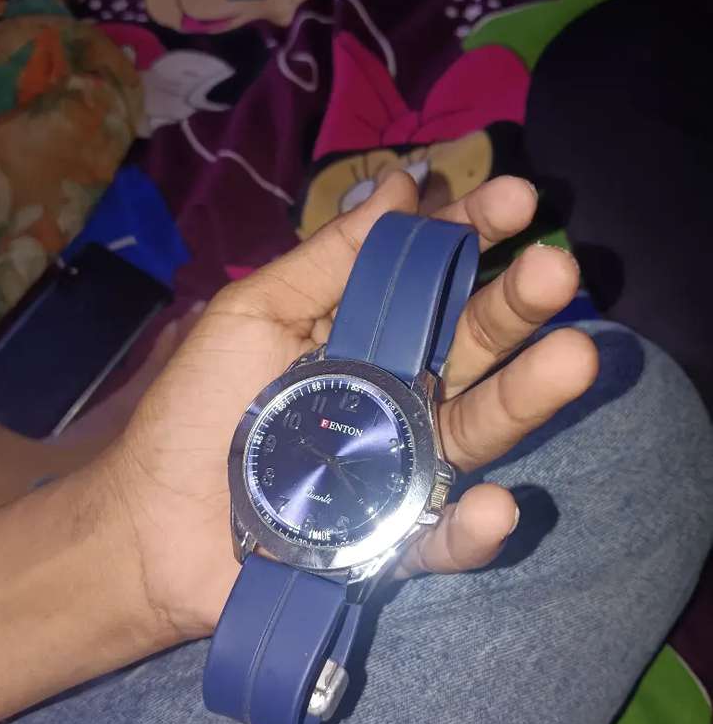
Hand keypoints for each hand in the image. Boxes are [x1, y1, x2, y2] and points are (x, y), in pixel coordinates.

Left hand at [109, 174, 597, 641]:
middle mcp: (397, 395)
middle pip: (471, 348)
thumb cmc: (194, 412)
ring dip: (527, 399)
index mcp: (364, 336)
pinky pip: (438, 538)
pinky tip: (493, 505)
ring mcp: (400, 469)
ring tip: (573, 359)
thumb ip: (325, 258)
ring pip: (476, 431)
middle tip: (557, 268)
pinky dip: (468, 530)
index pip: (434, 280)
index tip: (518, 197)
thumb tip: (399, 183)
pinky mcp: (388, 541)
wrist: (149, 527)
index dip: (473, 237)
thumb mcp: (251, 316)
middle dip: (516, 306)